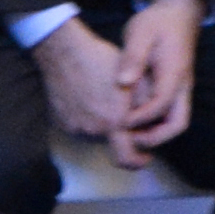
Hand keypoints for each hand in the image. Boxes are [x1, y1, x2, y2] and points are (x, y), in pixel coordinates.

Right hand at [30, 17, 145, 164]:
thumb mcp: (135, 81)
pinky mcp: (61, 121)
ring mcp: (74, 127)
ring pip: (95, 135)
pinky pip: (79, 127)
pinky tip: (87, 98)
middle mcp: (92, 131)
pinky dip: (87, 118)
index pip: (127, 159)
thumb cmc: (101, 62)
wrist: (63, 52)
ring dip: (103, 125)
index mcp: (114, 123)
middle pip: (112, 144)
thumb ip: (148, 108)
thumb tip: (153, 125)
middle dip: (121, 134)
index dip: (139, 161)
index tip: (145, 154)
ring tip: (103, 100)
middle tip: (123, 113)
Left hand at [115, 0, 203, 153]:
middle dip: (155, 137)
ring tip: (126, 135)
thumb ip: (133, 57)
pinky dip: (152, 124)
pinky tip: (129, 123)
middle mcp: (182, 86)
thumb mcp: (141, 32)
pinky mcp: (173, 90)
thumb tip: (123, 82)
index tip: (119, 121)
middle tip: (127, 140)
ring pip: (174, 121)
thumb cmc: (157, 22)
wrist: (177, 14)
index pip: (162, 104)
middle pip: (178, 123)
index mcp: (174, 73)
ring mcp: (180, 90)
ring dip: (154, 133)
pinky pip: (167, 114)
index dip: (141, 117)